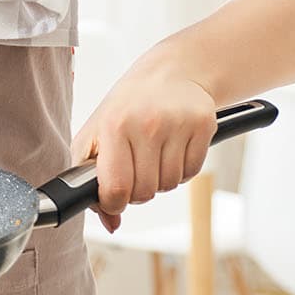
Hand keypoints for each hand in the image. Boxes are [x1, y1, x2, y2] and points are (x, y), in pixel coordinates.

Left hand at [70, 70, 218, 232]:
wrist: (170, 72)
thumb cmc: (128, 106)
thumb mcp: (97, 133)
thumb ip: (90, 179)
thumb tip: (110, 222)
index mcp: (114, 125)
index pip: (116, 188)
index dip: (113, 203)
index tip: (113, 199)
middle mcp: (147, 125)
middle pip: (144, 192)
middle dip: (136, 190)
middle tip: (134, 169)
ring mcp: (177, 125)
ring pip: (168, 185)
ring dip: (159, 179)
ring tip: (152, 155)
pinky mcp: (203, 126)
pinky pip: (191, 174)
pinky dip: (181, 170)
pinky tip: (172, 149)